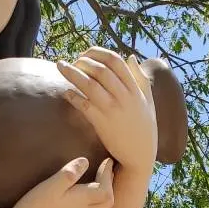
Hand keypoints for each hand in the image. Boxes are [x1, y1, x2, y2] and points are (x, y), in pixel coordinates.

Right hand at [10, 156, 113, 207]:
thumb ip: (69, 173)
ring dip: (104, 200)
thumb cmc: (34, 206)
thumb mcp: (50, 185)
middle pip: (107, 203)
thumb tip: (85, 161)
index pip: (105, 190)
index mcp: (81, 201)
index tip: (106, 160)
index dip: (108, 175)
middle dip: (109, 186)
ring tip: (99, 187)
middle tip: (105, 171)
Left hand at [58, 49, 157, 172]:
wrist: (140, 155)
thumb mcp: (147, 100)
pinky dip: (73, 97)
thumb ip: (140, 78)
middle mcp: (124, 96)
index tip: (86, 53)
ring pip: (89, 85)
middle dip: (83, 61)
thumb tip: (131, 57)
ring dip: (72, 73)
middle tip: (73, 61)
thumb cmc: (144, 127)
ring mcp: (112, 110)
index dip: (98, 52)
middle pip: (100, 70)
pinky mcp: (101, 124)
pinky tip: (66, 92)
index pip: (115, 60)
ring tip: (60, 66)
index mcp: (134, 88)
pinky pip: (84, 106)